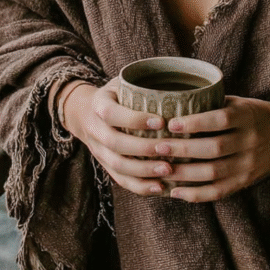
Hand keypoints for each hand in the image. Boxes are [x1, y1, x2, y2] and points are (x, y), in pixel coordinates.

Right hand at [61, 77, 174, 196]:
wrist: (85, 113)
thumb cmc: (116, 95)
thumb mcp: (122, 83)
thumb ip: (143, 85)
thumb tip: (184, 88)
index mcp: (98, 105)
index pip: (111, 113)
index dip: (134, 119)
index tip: (161, 121)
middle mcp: (95, 129)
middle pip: (115, 143)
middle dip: (143, 148)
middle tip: (168, 148)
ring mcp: (99, 151)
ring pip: (118, 166)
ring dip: (144, 170)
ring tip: (168, 169)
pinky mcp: (106, 166)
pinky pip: (121, 180)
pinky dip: (141, 186)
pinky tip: (161, 187)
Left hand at [151, 96, 269, 202]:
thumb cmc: (255, 114)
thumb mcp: (239, 102)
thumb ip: (212, 104)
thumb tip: (172, 102)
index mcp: (247, 117)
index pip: (220, 120)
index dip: (196, 123)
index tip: (172, 123)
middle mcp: (250, 141)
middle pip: (214, 149)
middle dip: (183, 150)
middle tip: (157, 147)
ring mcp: (249, 164)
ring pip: (213, 173)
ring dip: (184, 174)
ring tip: (160, 170)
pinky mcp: (245, 181)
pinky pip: (219, 192)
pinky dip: (196, 195)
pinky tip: (176, 192)